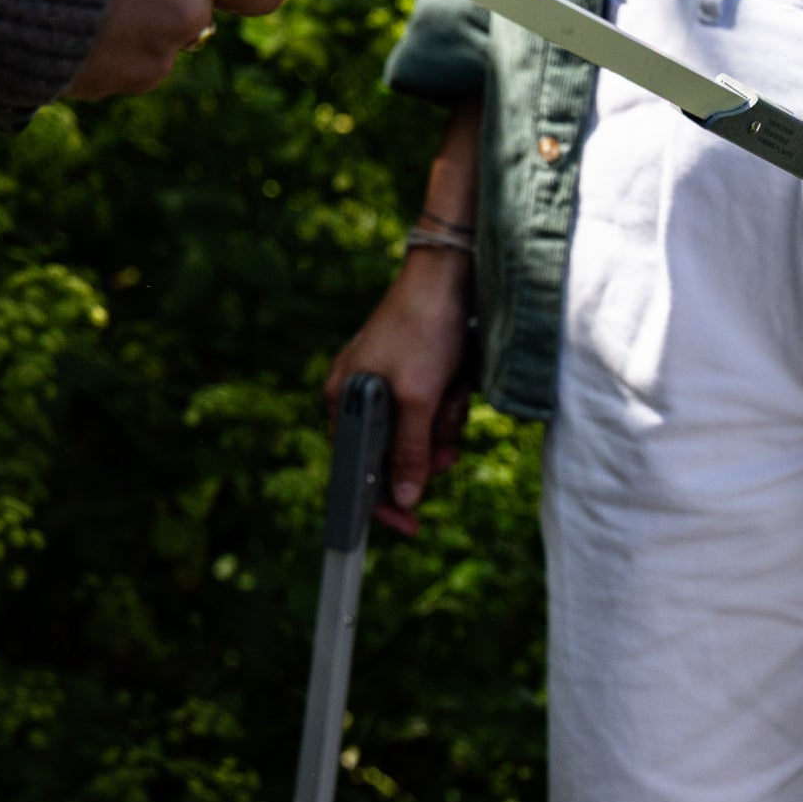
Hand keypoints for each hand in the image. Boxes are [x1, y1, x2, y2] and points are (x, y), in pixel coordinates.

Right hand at [325, 240, 472, 533]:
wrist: (450, 275)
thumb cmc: (424, 330)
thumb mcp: (417, 397)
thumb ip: (410, 451)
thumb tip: (406, 498)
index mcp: (343, 399)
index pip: (355, 469)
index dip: (381, 500)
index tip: (408, 526)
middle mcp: (361, 393)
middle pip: (396, 453)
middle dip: (428, 450)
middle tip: (450, 452)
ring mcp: (390, 382)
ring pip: (423, 432)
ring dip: (446, 420)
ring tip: (453, 391)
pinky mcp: (419, 372)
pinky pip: (437, 408)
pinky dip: (453, 400)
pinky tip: (459, 378)